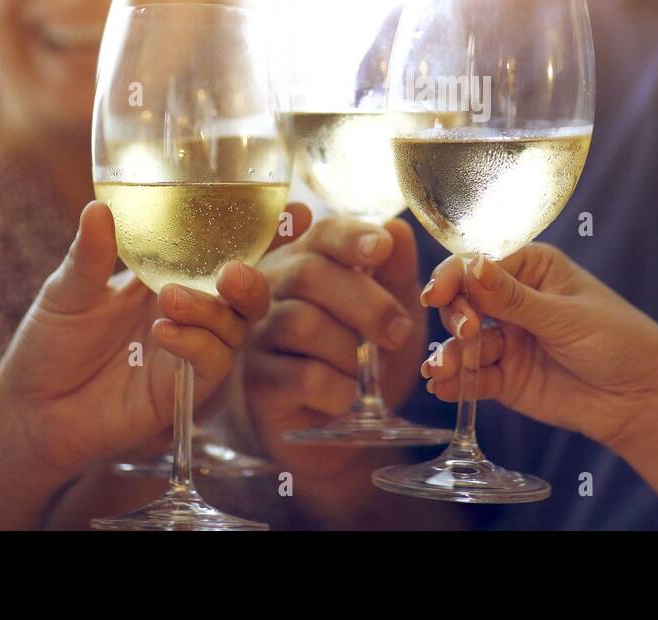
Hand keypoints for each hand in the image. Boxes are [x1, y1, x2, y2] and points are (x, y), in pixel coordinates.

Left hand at [0, 200, 294, 481]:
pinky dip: (196, 342)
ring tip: (170, 299)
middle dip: (254, 276)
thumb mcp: (67, 290)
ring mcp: (193, 348)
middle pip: (248, 290)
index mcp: (170, 273)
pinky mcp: (187, 386)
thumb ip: (90, 254)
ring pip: (237, 325)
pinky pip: (214, 361)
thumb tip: (99, 207)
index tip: (293, 212)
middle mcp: (192, 308)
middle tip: (231, 270)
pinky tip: (163, 332)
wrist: (33, 409)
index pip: (225, 248)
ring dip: (212, 308)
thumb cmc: (51, 343)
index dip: (264, 232)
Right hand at [244, 217, 429, 477]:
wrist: (342, 428)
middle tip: (398, 332)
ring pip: (300, 322)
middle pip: (308, 274)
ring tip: (364, 370)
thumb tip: (395, 229)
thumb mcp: (393, 313)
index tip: (381, 249)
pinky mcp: (259, 383)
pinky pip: (300, 375)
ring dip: (349, 349)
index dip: (351, 237)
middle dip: (365, 302)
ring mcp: (259, 336)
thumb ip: (396, 272)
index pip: (323, 234)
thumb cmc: (364, 357)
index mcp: (309, 261)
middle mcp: (274, 290)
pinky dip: (337, 387)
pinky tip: (346, 396)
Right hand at [420, 244, 657, 450]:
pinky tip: (442, 387)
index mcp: (531, 267)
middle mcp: (512, 300)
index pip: (480, 263)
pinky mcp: (505, 378)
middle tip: (468, 331)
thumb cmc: (618, 341)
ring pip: (463, 341)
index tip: (436, 294)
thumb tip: (471, 266)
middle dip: (455, 315)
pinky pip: (473, 377)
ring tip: (441, 370)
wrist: (641, 400)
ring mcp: (507, 339)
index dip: (453, 276)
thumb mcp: (565, 316)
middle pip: (463, 300)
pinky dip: (455, 382)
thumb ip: (514, 298)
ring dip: (449, 353)